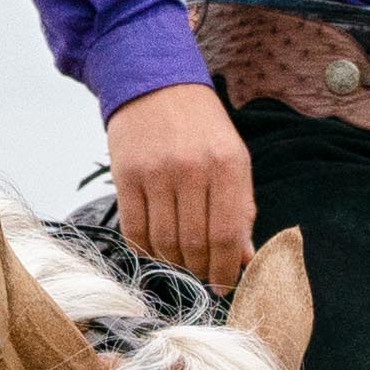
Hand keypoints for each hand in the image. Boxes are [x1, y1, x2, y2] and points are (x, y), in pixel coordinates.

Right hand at [102, 81, 254, 288]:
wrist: (154, 83)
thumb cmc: (200, 126)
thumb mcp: (233, 158)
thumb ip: (241, 208)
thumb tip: (244, 259)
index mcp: (228, 165)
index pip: (227, 234)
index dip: (225, 270)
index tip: (223, 287)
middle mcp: (192, 169)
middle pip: (195, 244)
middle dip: (200, 271)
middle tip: (201, 278)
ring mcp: (156, 173)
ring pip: (164, 242)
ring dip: (173, 264)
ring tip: (180, 265)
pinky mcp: (125, 175)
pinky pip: (134, 230)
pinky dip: (145, 250)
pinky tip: (154, 252)